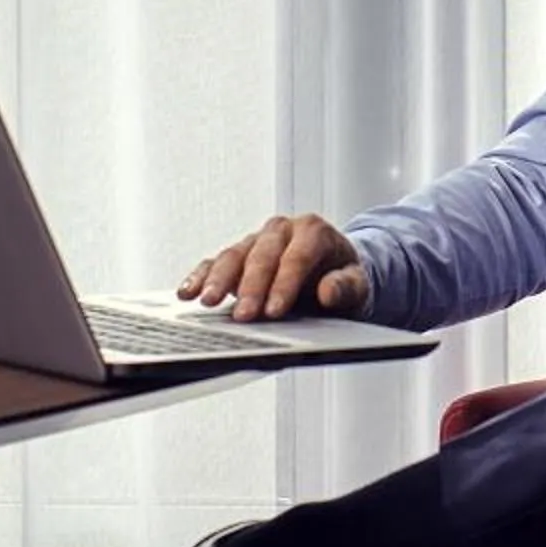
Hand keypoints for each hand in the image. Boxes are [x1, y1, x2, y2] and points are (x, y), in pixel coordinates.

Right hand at [181, 214, 370, 321]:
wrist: (332, 272)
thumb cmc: (342, 277)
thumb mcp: (357, 284)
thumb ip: (346, 287)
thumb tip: (329, 292)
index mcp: (313, 231)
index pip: (297, 256)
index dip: (285, 283)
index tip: (276, 310)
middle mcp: (282, 230)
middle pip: (262, 255)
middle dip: (253, 287)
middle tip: (245, 316)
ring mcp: (256, 241)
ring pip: (234, 255)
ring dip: (220, 279)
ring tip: (209, 301)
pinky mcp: (237, 256)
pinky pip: (215, 262)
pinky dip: (200, 276)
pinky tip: (188, 292)